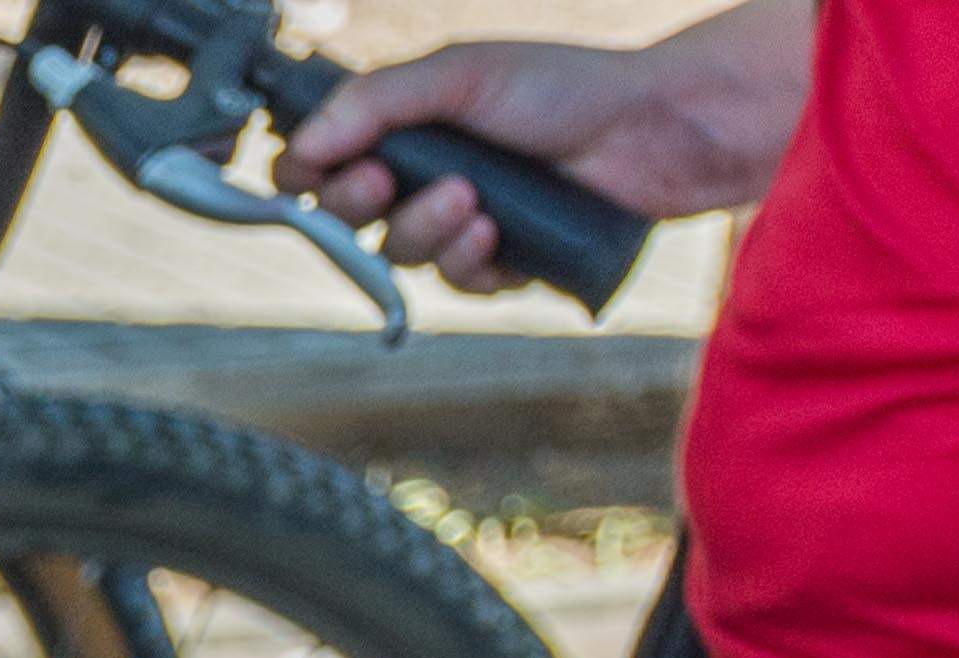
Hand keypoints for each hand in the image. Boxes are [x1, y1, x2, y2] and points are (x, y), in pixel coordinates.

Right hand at [282, 14, 804, 283]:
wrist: (655, 130)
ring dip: (424, 229)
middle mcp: (425, 174)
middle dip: (360, 202)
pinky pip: (457, 283)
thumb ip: (376, 100)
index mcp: (407, 124)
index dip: (305, 172)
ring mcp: (461, 221)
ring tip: (471, 200)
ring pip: (400, 254)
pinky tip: (496, 233)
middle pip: (346, 215)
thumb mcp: (462, 73)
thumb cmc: (568, 88)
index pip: (320, 160)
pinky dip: (470, 260)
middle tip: (387, 180)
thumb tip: (303, 141)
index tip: (316, 170)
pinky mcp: (501, 261)